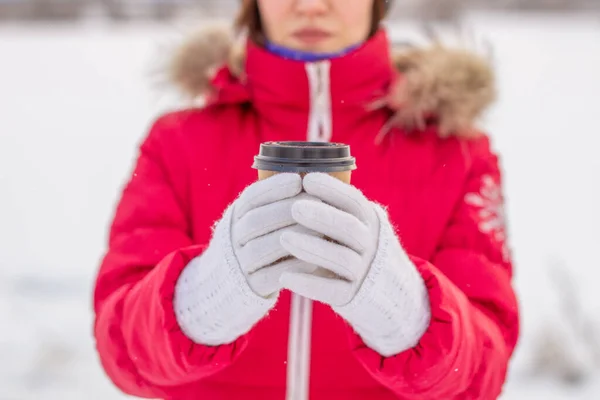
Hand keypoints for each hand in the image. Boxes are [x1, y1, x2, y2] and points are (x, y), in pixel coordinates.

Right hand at [174, 173, 314, 345]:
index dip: (274, 188)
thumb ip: (273, 204)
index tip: (298, 181)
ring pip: (264, 248)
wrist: (224, 285)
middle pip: (256, 221)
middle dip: (288, 209)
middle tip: (316, 202)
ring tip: (320, 230)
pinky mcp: (250, 288)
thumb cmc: (253, 243)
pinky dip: (293, 267)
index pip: (250, 198)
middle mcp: (233, 239)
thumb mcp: (253, 220)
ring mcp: (240, 264)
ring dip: (293, 237)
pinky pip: (272, 276)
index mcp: (235, 217)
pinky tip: (314, 260)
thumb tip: (309, 181)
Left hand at [279, 173, 379, 305]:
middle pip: (349, 227)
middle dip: (321, 216)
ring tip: (284, 238)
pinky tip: (284, 277)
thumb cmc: (351, 246)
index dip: (332, 189)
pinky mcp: (352, 296)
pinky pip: (332, 290)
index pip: (353, 201)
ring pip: (341, 258)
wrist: (380, 290)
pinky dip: (308, 284)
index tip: (307, 180)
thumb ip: (332, 207)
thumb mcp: (351, 223)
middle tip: (294, 208)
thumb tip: (297, 179)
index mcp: (368, 221)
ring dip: (311, 247)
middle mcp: (370, 244)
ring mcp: (363, 271)